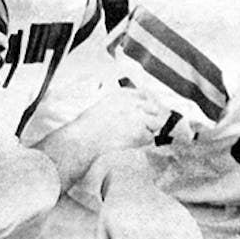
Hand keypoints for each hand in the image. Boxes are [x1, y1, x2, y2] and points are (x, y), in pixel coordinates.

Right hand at [38, 89, 167, 188]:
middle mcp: (133, 103)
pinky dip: (142, 142)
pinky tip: (129, 143)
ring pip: (156, 123)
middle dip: (150, 118)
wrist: (84, 139)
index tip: (146, 112)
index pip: (144, 94)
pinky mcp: (140, 131)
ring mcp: (138, 117)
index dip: (147, 105)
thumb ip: (120, 106)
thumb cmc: (88, 127)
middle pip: (154, 109)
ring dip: (147, 130)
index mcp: (122, 95)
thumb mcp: (103, 107)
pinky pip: (149, 138)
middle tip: (138, 128)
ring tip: (131, 137)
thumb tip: (136, 112)